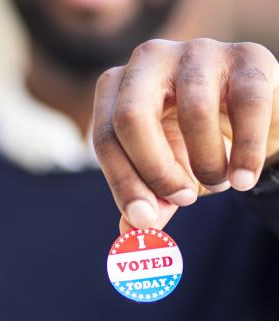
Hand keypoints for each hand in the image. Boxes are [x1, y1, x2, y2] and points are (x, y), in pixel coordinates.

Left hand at [93, 38, 278, 230]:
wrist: (250, 122)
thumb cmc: (195, 147)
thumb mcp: (168, 176)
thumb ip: (150, 201)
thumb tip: (131, 232)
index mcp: (119, 89)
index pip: (105, 138)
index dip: (123, 183)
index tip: (144, 219)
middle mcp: (150, 60)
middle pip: (131, 117)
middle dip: (155, 171)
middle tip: (182, 199)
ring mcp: (198, 52)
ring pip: (193, 112)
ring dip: (207, 165)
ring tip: (219, 182)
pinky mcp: (247, 56)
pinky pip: (247, 106)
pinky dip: (245, 153)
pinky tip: (243, 179)